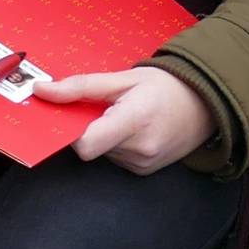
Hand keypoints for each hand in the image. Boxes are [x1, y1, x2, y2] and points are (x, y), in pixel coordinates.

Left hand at [31, 65, 214, 174]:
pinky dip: (116, 144)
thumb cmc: (166, 86)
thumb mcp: (124, 77)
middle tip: (103, 108)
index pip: (84, 144)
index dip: (69, 132)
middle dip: (88, 127)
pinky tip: (133, 129)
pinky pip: (115, 159)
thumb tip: (42, 91)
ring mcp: (143, 163)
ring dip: (103, 136)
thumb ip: (81, 86)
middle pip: (91, 147)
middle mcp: (139, 148)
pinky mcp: (144, 171)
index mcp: (134, 121)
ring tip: (124, 116)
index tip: (70, 115)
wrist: (206, 103)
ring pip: (102, 153)